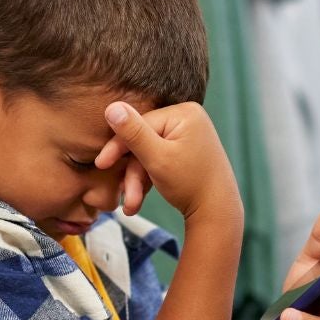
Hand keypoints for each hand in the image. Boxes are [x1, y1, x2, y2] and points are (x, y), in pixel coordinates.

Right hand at [96, 101, 241, 223]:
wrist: (217, 213)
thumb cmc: (190, 184)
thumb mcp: (156, 158)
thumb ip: (133, 133)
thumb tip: (111, 107)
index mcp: (184, 112)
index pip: (140, 124)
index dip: (119, 146)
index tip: (101, 164)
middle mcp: (188, 118)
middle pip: (144, 141)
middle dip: (132, 172)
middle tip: (124, 197)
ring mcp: (189, 135)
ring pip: (150, 154)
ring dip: (138, 181)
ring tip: (132, 206)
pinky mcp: (187, 151)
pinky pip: (160, 159)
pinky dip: (149, 178)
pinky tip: (139, 199)